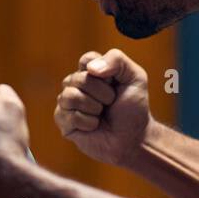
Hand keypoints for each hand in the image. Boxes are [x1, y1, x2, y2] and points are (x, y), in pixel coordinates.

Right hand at [54, 49, 151, 166]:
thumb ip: (117, 60)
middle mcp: (76, 84)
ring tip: (101, 114)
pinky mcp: (63, 121)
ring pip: (70, 96)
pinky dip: (88, 123)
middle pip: (78, 79)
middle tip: (111, 103)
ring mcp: (67, 103)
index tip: (115, 83)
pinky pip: (69, 116)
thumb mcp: (135, 78)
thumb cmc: (133, 109)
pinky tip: (94, 126)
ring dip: (94, 108)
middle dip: (102, 93)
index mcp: (92, 71)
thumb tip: (90, 68)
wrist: (133, 138)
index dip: (103, 73)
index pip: (87, 59)